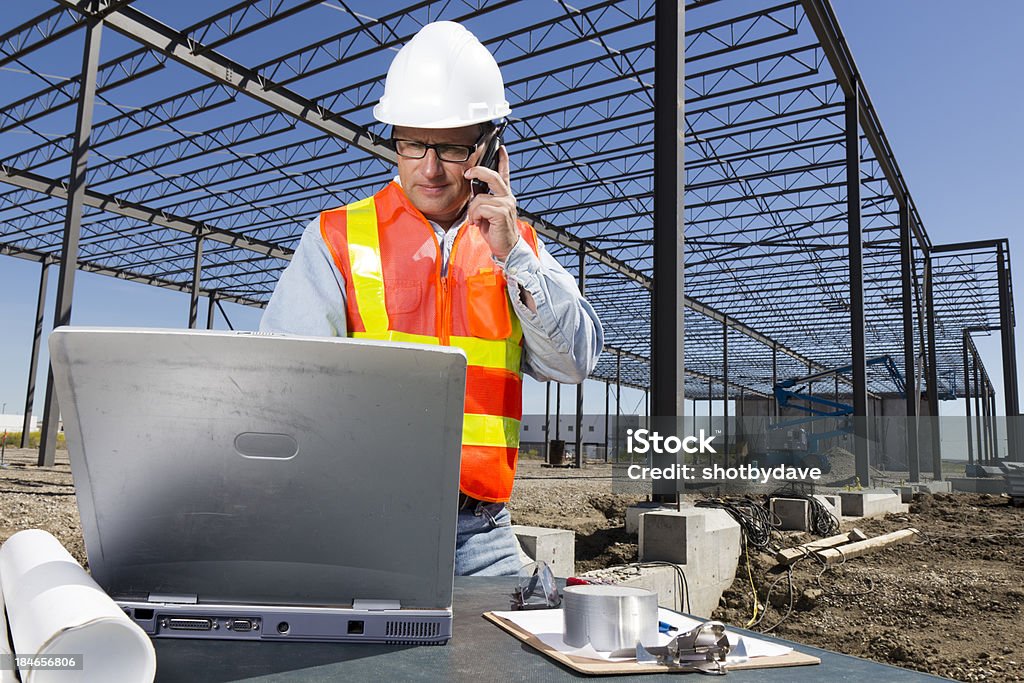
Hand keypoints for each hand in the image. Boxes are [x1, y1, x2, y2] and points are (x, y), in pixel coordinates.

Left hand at [464, 146, 518, 260]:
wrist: (505, 248)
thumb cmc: (495, 231)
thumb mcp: (487, 212)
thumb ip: (483, 200)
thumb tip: (474, 191)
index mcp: (504, 196)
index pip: (504, 174)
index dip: (503, 160)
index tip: (500, 148)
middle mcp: (507, 197)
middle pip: (492, 176)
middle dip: (478, 172)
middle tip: (467, 174)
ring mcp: (506, 204)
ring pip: (480, 197)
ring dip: (473, 210)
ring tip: (476, 220)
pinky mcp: (501, 213)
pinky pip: (480, 207)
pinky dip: (475, 216)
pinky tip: (478, 223)